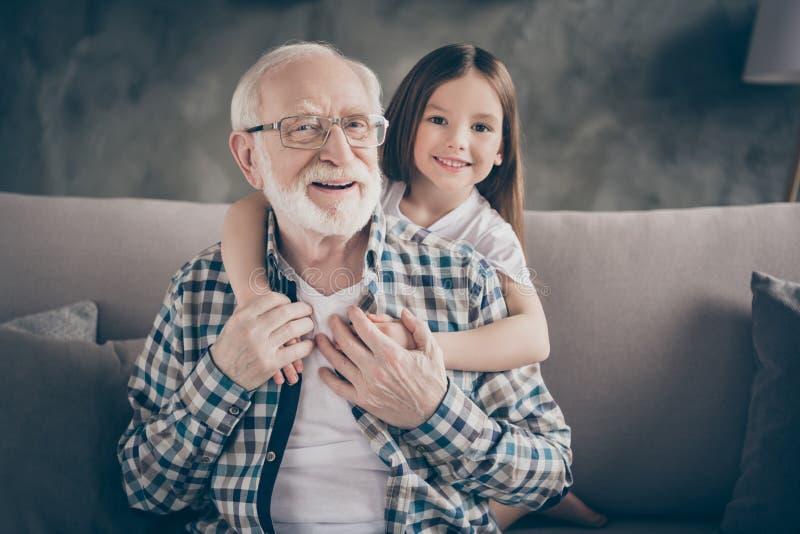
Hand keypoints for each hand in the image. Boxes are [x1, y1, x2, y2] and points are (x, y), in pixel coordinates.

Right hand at [210, 292, 314, 390]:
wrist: (220, 374)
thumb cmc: (228, 346)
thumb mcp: (233, 324)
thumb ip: (250, 312)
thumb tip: (274, 300)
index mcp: (243, 316)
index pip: (272, 299)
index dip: (286, 300)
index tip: (290, 304)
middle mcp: (253, 329)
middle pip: (285, 312)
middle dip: (301, 309)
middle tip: (308, 310)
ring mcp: (262, 347)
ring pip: (293, 330)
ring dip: (306, 325)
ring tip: (310, 324)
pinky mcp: (270, 364)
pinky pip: (295, 352)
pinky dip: (306, 346)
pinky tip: (309, 344)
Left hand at [317, 306, 446, 428]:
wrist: (432, 412)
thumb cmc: (432, 378)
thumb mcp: (431, 349)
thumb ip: (418, 326)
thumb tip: (404, 311)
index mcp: (391, 353)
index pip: (364, 328)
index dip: (354, 315)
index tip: (350, 310)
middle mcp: (375, 369)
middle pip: (346, 342)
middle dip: (336, 327)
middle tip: (332, 320)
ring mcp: (367, 386)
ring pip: (338, 363)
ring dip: (326, 348)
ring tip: (320, 339)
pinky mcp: (363, 400)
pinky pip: (339, 388)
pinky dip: (328, 378)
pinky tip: (322, 369)